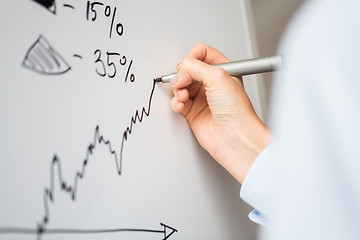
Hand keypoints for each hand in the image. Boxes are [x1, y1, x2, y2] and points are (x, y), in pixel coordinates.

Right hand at [170, 43, 271, 183]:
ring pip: (180, 86)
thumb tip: (179, 72)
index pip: (202, 53)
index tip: (189, 66)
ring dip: (178, 90)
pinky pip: (178, 102)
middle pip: (188, 70)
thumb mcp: (218, 76)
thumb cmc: (237, 111)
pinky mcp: (194, 112)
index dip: (192, 58)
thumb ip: (194, 67)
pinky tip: (181, 105)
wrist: (234, 136)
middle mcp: (212, 84)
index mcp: (223, 70)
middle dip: (182, 75)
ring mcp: (202, 98)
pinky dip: (176, 102)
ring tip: (184, 96)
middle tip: (183, 81)